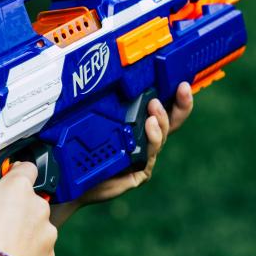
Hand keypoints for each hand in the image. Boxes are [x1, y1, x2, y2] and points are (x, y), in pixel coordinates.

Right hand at [0, 162, 56, 255]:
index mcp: (18, 186)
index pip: (27, 166)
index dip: (15, 171)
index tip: (4, 180)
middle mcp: (38, 204)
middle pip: (28, 198)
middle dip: (14, 206)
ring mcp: (46, 229)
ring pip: (34, 224)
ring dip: (22, 229)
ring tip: (0, 243)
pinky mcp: (48, 253)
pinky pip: (38, 248)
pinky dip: (27, 252)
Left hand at [50, 82, 193, 225]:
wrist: (72, 180)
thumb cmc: (83, 149)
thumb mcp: (96, 120)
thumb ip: (109, 104)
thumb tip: (112, 76)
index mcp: (138, 126)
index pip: (164, 110)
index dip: (178, 98)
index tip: (183, 84)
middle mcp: (145, 141)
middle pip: (171, 123)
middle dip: (181, 106)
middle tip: (180, 91)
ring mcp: (144, 157)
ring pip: (160, 137)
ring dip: (161, 120)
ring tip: (155, 108)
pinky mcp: (139, 172)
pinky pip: (149, 155)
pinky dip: (151, 139)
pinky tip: (149, 126)